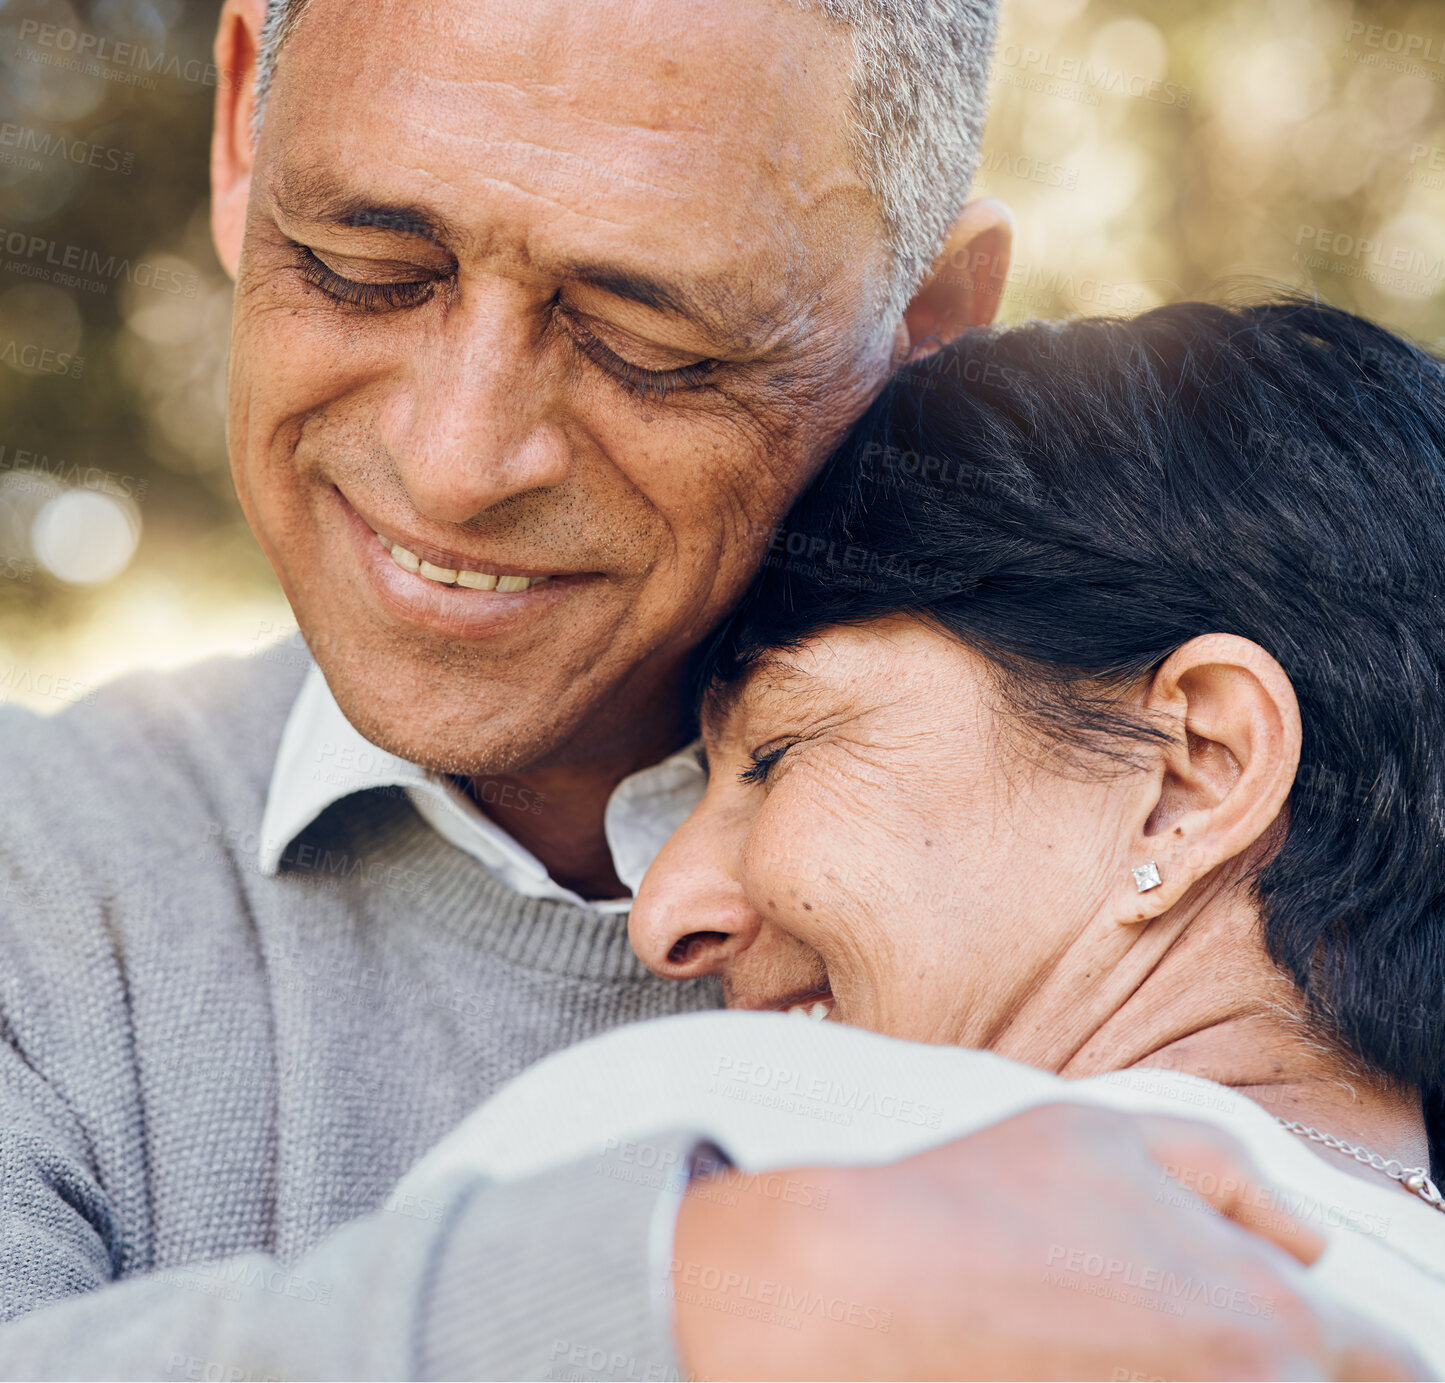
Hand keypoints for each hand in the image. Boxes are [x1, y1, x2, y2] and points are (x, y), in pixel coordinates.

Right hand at [670, 1102, 1423, 1380]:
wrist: (870, 1289)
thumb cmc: (985, 1206)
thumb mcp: (1114, 1134)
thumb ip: (1234, 1176)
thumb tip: (1308, 1238)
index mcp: (1264, 1314)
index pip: (1388, 1363)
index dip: (1373, 1354)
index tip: (1351, 1349)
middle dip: (1279, 1354)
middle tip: (1188, 1315)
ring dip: (1212, 1369)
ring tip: (1121, 1323)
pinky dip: (1154, 1381)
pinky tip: (1091, 1348)